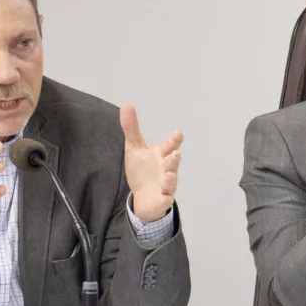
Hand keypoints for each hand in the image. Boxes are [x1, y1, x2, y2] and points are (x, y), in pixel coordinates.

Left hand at [120, 104, 182, 223]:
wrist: (142, 196)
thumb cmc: (142, 170)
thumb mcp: (134, 148)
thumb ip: (132, 128)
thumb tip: (127, 104)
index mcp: (160, 155)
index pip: (168, 146)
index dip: (173, 140)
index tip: (178, 133)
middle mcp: (166, 169)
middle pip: (171, 163)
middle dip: (174, 160)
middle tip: (175, 154)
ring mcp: (165, 185)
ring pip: (170, 182)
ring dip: (171, 178)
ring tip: (169, 175)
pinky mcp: (161, 200)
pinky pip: (164, 200)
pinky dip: (165, 200)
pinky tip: (164, 198)